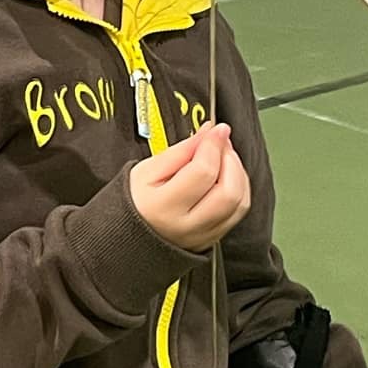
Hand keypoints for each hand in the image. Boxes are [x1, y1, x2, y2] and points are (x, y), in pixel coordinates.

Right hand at [129, 122, 251, 252]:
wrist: (128, 236)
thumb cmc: (135, 203)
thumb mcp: (147, 170)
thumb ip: (181, 151)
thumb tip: (208, 132)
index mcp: (164, 207)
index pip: (202, 172)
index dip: (213, 145)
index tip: (216, 129)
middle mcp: (187, 226)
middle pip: (228, 192)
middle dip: (230, 160)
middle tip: (219, 144)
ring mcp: (202, 235)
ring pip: (239, 203)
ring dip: (238, 173)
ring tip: (222, 158)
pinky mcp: (213, 237)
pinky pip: (238, 212)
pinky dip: (239, 188)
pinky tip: (226, 176)